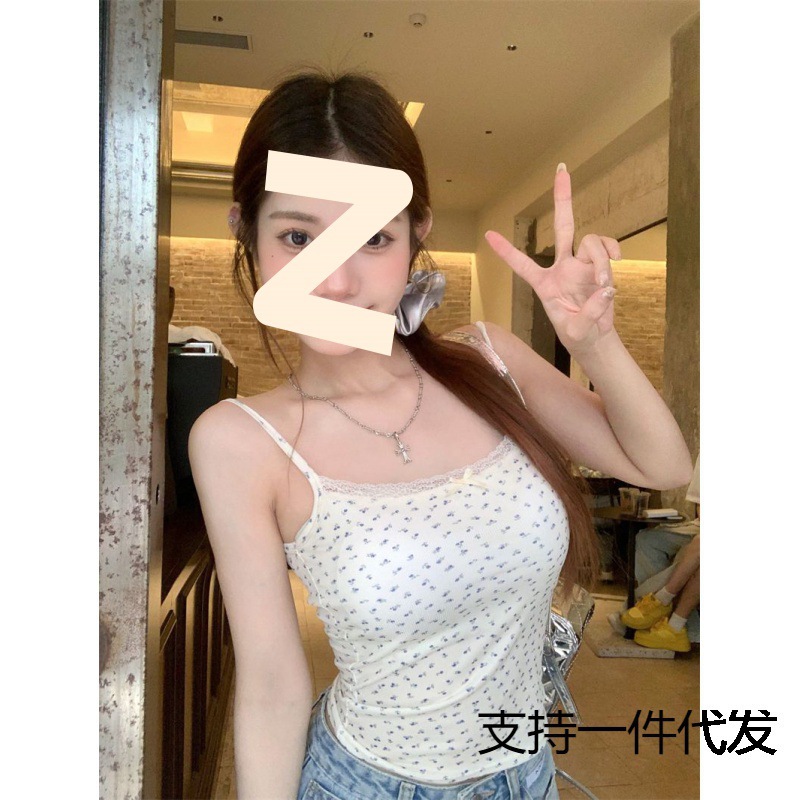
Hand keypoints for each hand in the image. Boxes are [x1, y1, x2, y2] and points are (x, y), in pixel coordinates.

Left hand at [485, 164, 621, 355]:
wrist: (595, 339)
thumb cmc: (578, 335)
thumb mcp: (576, 331)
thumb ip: (588, 314)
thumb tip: (606, 290)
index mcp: (544, 284)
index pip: (522, 264)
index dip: (506, 251)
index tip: (487, 234)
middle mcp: (563, 267)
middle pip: (562, 226)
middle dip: (562, 198)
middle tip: (562, 169)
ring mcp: (583, 265)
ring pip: (591, 243)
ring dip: (601, 261)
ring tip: (604, 286)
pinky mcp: (600, 267)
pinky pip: (607, 250)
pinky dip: (612, 256)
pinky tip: (616, 266)